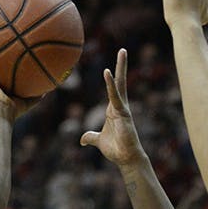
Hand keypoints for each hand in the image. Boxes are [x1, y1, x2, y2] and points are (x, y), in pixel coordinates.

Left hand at [80, 49, 144, 166]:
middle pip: (120, 81)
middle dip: (121, 66)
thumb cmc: (115, 149)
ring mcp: (122, 108)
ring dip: (121, 67)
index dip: (113, 76)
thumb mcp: (98, 141)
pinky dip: (111, 84)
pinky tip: (107, 73)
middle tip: (123, 50)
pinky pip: (115, 96)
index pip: (114, 89)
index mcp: (114, 109)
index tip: (112, 64)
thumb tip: (82, 140)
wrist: (126, 158)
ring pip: (120, 84)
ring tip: (123, 52)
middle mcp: (119, 106)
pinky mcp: (123, 113)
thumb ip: (90, 137)